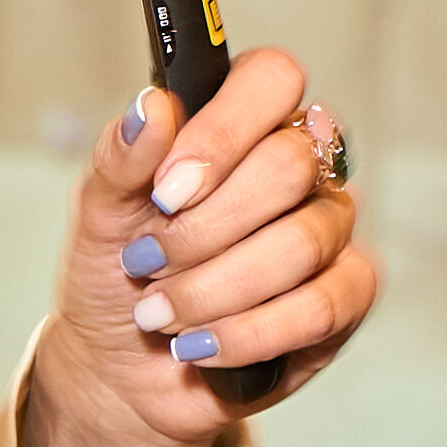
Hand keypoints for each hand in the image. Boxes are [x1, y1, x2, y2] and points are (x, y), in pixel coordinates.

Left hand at [21, 46, 380, 446]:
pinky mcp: (347, 296)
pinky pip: (322, 306)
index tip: (165, 192)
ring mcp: (330, 228)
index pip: (272, 79)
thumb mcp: (100, 213)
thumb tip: (151, 106)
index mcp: (244, 123)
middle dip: (203, 230)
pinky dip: (248, 333)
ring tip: (158, 314)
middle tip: (146, 262)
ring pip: (302, 242)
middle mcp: (300, 166)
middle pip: (290, 165)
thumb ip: (122, 157)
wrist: (120, 367)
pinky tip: (201, 346)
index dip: (223, 133)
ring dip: (214, 289)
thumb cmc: (118, 273)